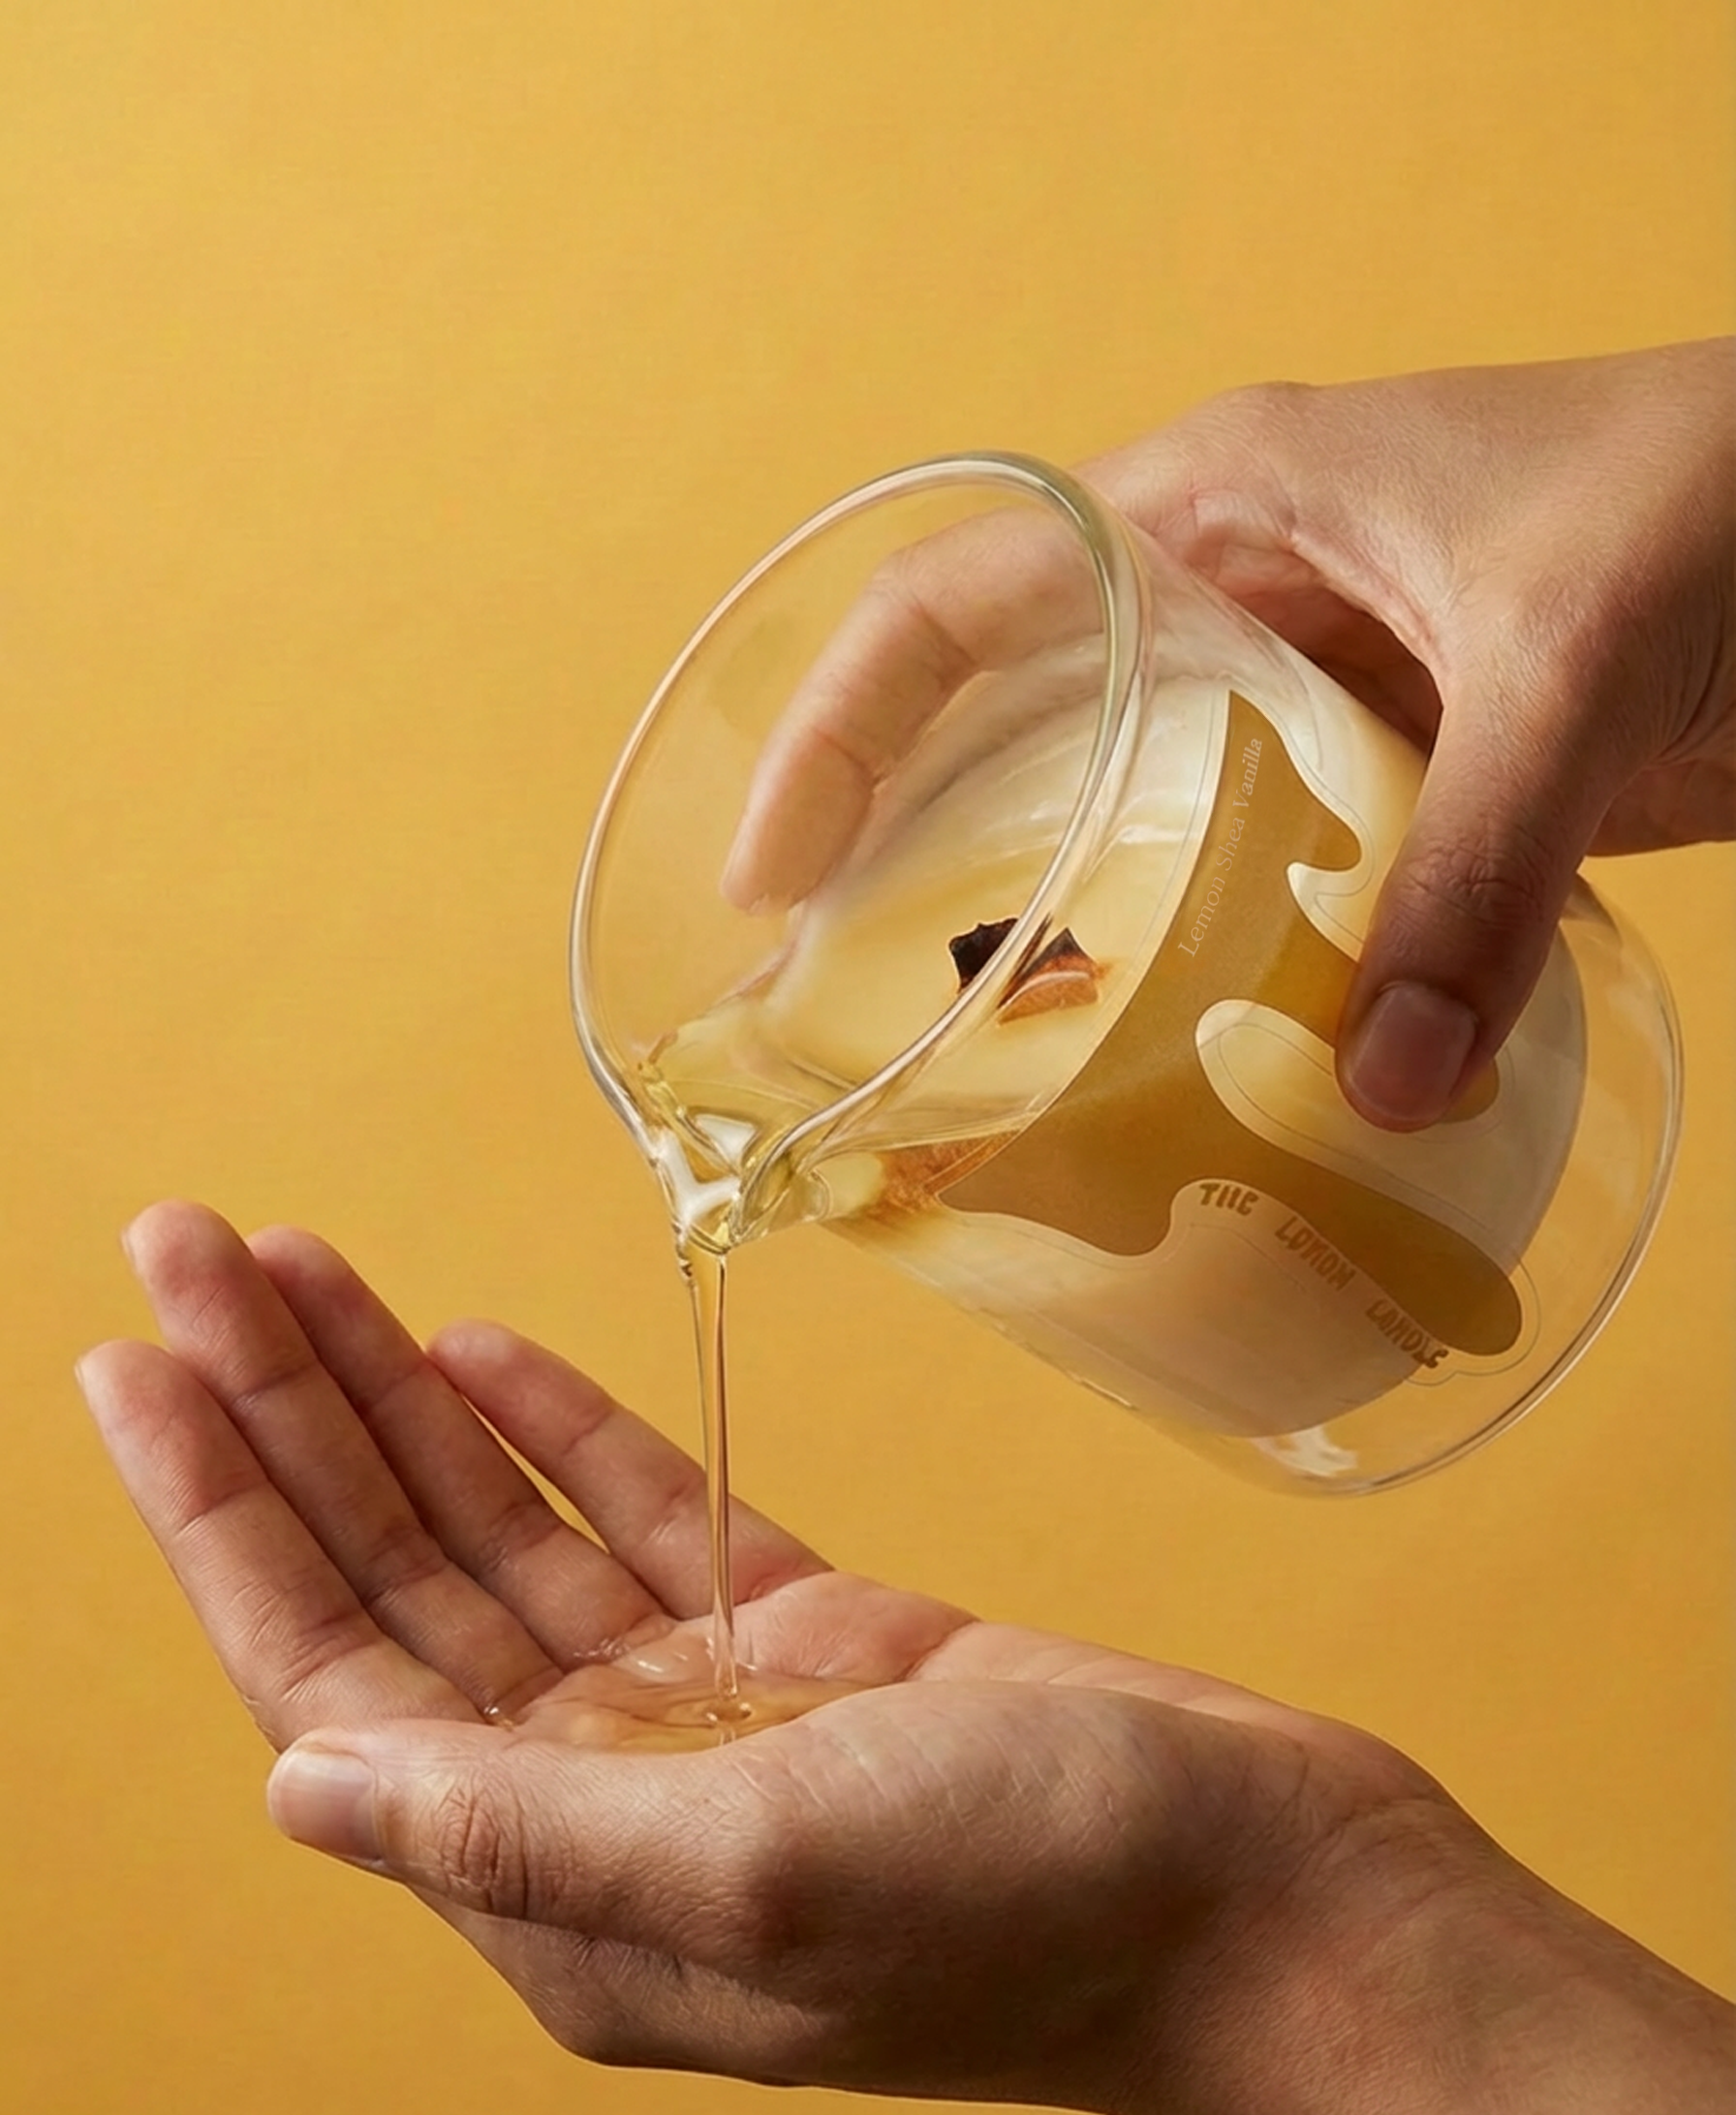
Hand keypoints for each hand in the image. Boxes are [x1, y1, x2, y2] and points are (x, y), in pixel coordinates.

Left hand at [73, 1203, 1431, 2113]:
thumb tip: (301, 1785)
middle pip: (399, 1585)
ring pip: (506, 1535)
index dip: (223, 1520)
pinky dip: (561, 1433)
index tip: (138, 1364)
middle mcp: (609, 1806)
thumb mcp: (763, 1871)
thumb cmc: (1047, 1904)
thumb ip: (519, 1833)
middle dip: (288, 1418)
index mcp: (566, 1891)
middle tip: (195, 1247)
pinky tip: (477, 1346)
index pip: (331, 1681)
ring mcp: (708, 1719)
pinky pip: (643, 1522)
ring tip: (304, 1262)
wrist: (1276, 1889)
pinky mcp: (810, 1646)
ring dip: (402, 1401)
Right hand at [724, 342, 1734, 1130]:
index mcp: (1216, 510)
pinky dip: (1231, 977)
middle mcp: (1240, 604)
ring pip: (1141, 826)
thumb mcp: (1571, 659)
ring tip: (997, 1076)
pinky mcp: (1405, 785)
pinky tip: (1202, 1075)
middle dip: (921, 861)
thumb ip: (1478, 871)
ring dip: (1077, 940)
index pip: (957, 604)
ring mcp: (1320, 701)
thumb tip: (1392, 1096)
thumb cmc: (1723, 488)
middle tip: (847, 1014)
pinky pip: (1273, 887)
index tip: (773, 880)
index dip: (838, 734)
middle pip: (1017, 731)